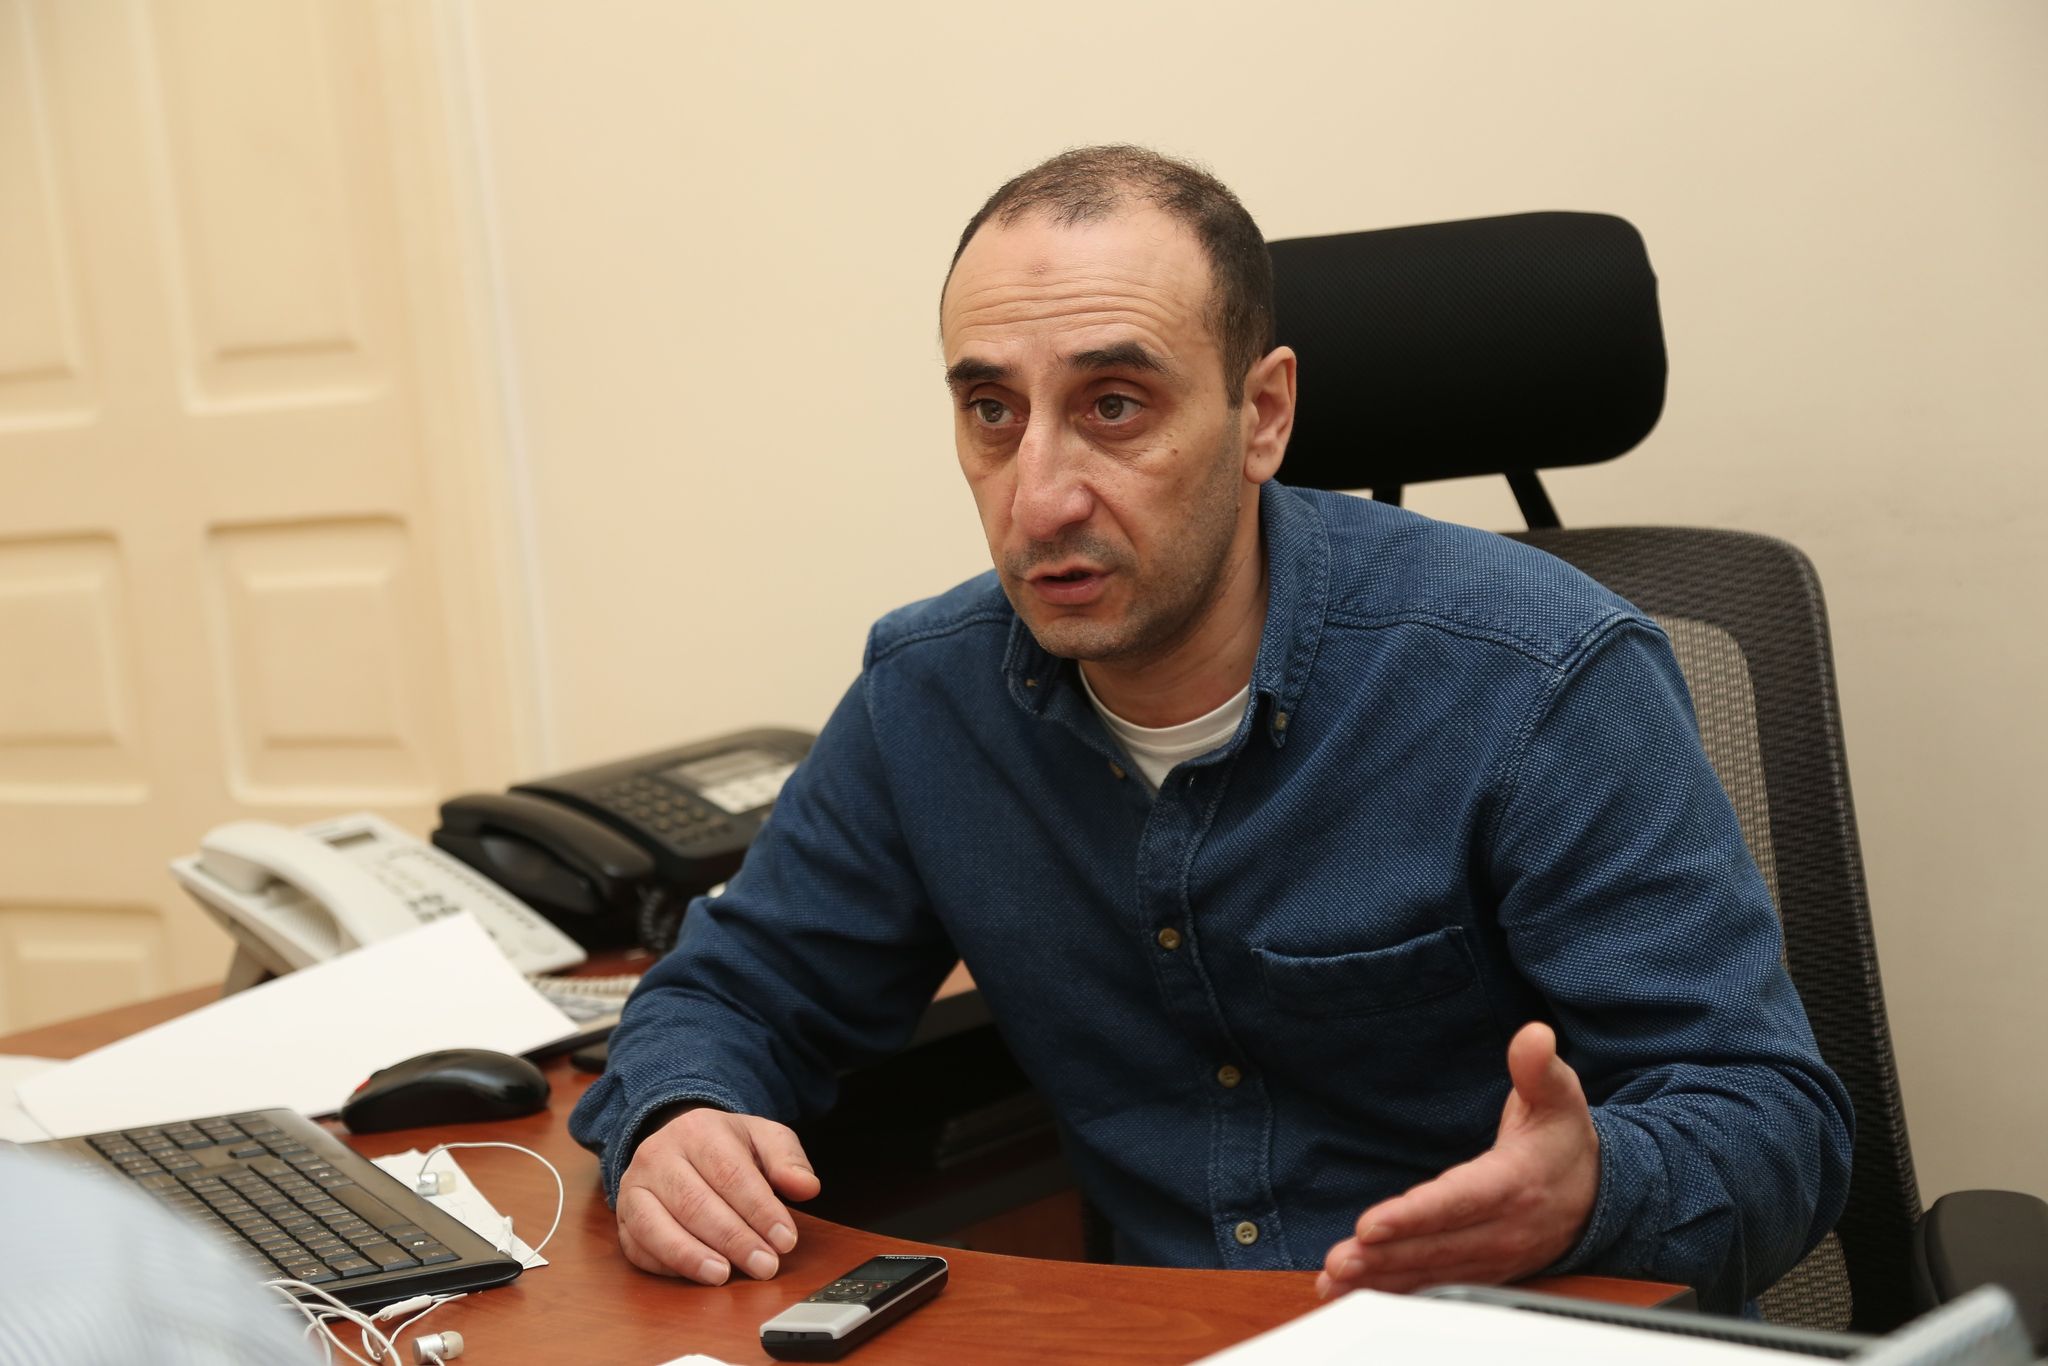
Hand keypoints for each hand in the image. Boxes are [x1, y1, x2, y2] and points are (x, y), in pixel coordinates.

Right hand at [616, 1105, 821, 1284]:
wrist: (679, 1140)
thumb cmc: (726, 1146)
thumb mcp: (763, 1138)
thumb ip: (788, 1160)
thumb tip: (806, 1187)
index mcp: (698, 1130)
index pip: (731, 1174)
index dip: (760, 1211)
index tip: (785, 1240)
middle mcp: (659, 1155)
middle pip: (695, 1203)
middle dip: (734, 1240)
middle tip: (765, 1266)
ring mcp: (635, 1187)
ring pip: (657, 1226)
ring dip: (692, 1257)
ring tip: (725, 1276)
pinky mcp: (624, 1217)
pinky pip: (638, 1246)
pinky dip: (667, 1265)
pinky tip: (697, 1274)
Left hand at [1317, 1021, 1598, 1297]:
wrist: (1598, 1192)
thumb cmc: (1564, 1139)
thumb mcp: (1559, 1096)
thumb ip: (1538, 1068)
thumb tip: (1534, 1037)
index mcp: (1515, 1184)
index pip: (1459, 1202)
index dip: (1415, 1215)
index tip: (1372, 1223)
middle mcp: (1503, 1230)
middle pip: (1437, 1247)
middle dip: (1386, 1256)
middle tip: (1340, 1260)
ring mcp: (1492, 1257)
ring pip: (1432, 1273)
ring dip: (1382, 1279)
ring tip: (1336, 1278)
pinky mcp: (1480, 1271)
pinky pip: (1434, 1286)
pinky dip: (1394, 1292)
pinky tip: (1354, 1292)